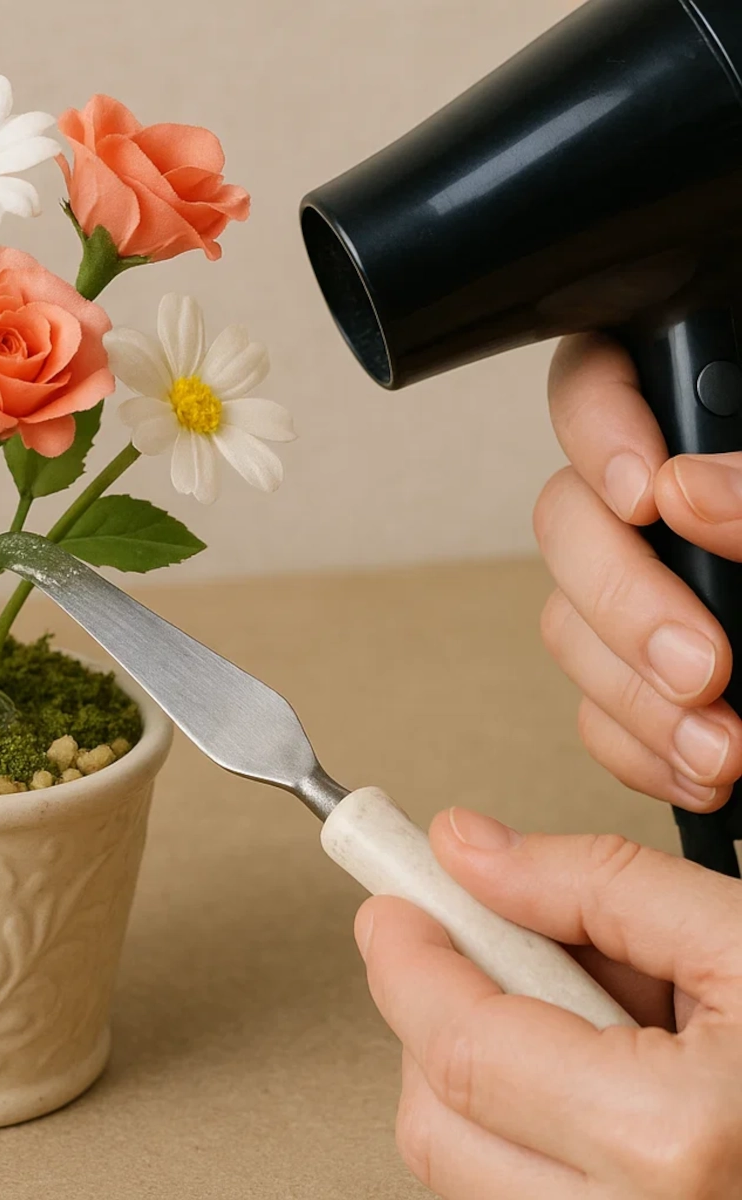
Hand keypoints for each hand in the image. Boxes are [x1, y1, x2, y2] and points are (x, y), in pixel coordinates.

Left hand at [357, 808, 741, 1198]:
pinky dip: (521, 1124)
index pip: (461, 1049)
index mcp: (673, 1144)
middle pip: (437, 1124)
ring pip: (466, 1169)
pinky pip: (517, 1196)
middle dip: (430, 1015)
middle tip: (468, 939)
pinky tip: (594, 1072)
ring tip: (581, 1014)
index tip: (392, 903)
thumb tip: (469, 850)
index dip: (406, 959)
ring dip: (480, 1070)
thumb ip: (597, 883)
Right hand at [536, 334, 741, 810]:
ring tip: (719, 745)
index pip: (601, 378)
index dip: (597, 427)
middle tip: (700, 661)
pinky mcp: (649, 674)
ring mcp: (657, 591)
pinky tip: (702, 764)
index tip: (645, 496)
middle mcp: (673, 505)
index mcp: (720, 424)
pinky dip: (639, 745)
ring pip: (568, 619)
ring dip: (631, 692)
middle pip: (568, 515)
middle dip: (622, 599)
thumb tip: (686, 491)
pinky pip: (594, 703)